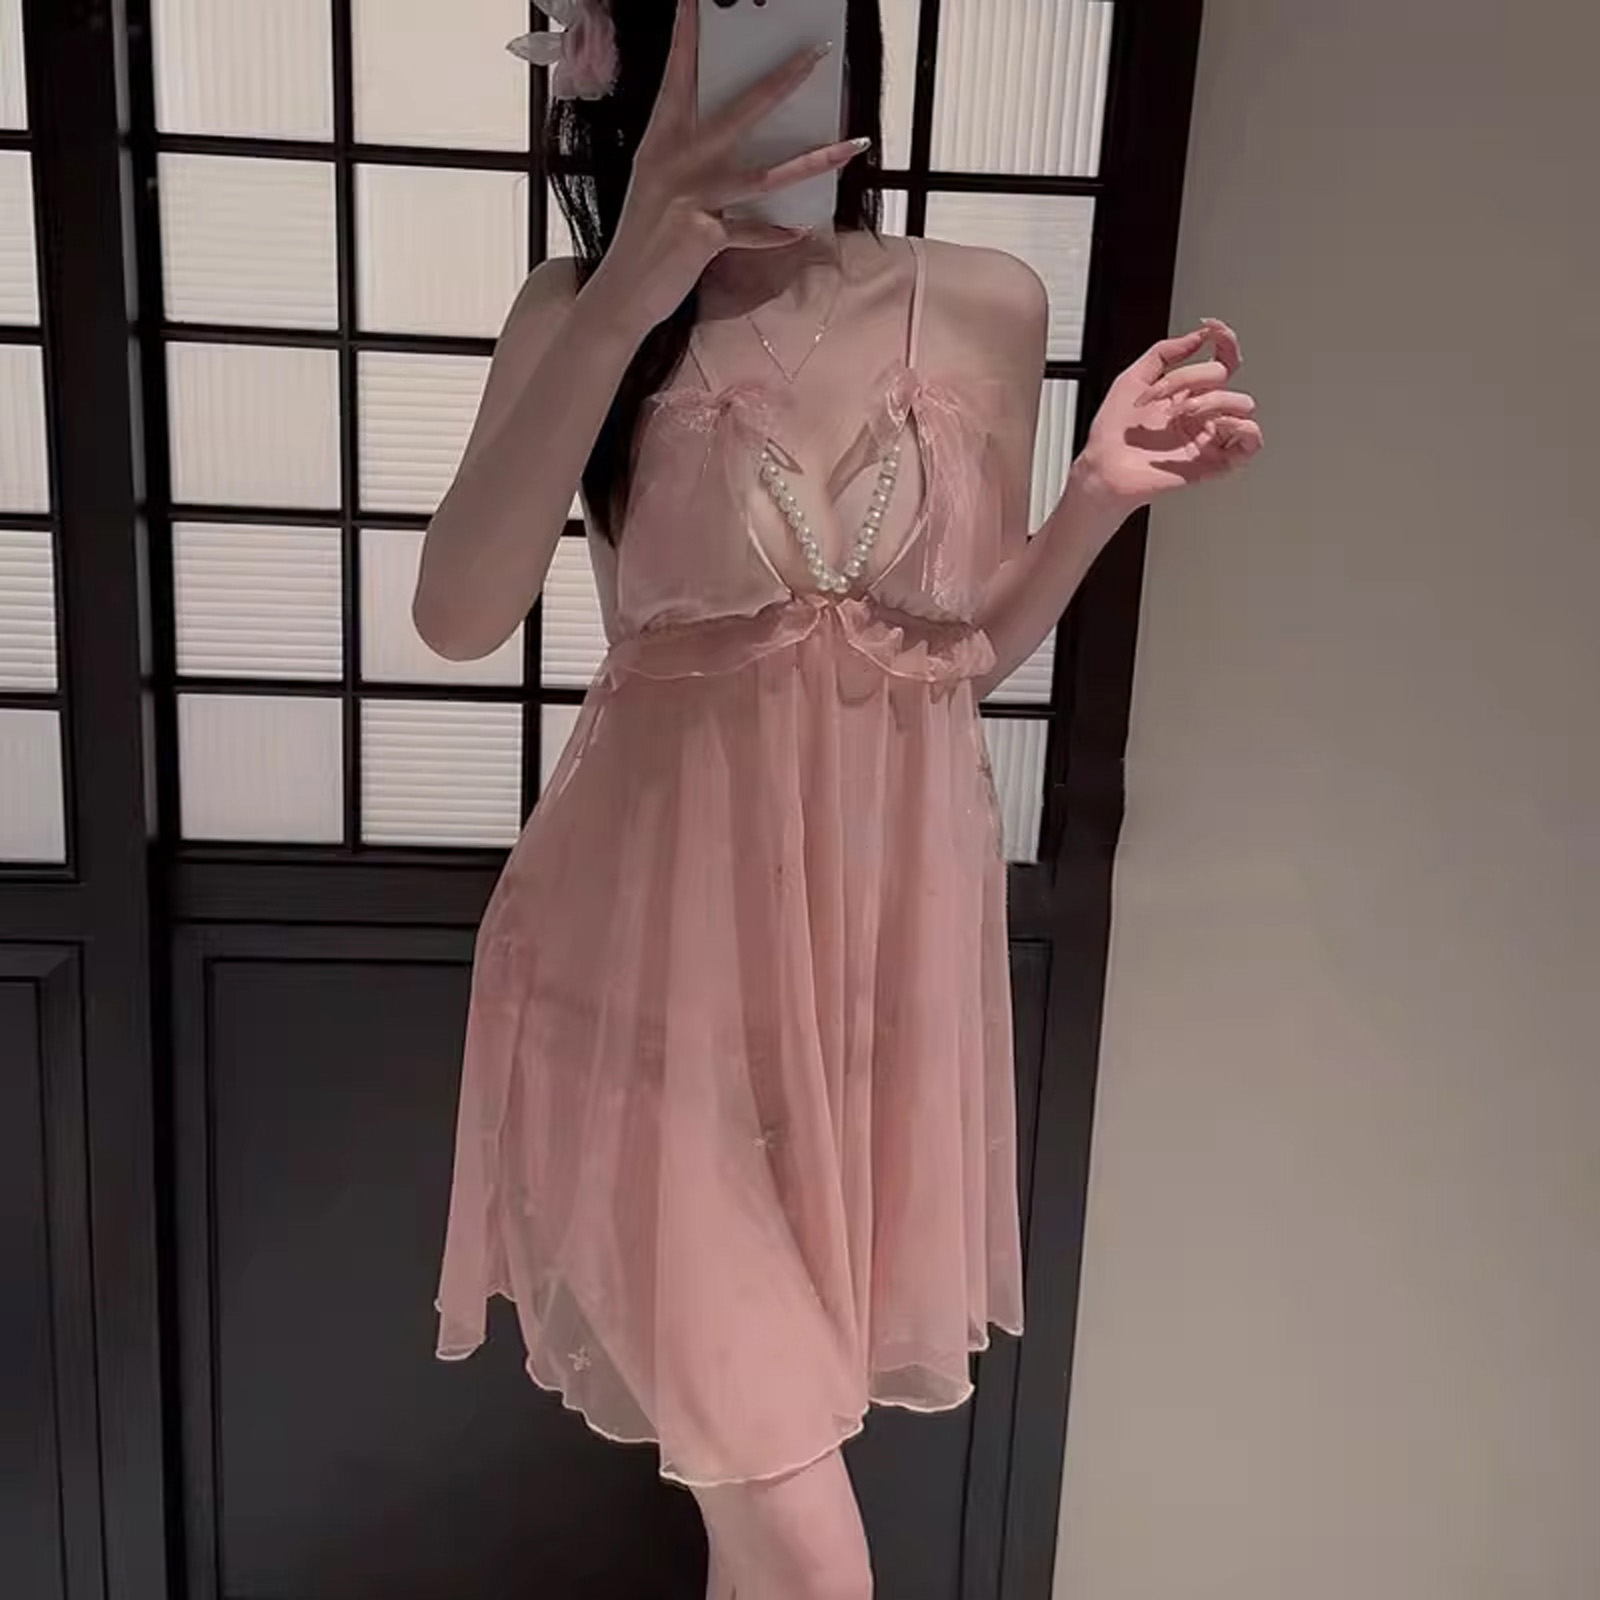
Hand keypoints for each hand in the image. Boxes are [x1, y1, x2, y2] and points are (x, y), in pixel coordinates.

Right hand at [595, 0, 871, 335]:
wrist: (622, 291)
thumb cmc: (645, 238)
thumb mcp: (659, 185)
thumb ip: (690, 159)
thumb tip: (734, 141)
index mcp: (661, 141)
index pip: (678, 76)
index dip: (687, 37)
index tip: (696, 1)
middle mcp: (676, 161)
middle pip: (740, 111)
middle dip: (782, 80)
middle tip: (816, 53)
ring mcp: (690, 198)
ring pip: (765, 174)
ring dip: (814, 160)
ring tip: (853, 145)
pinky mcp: (703, 236)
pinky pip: (752, 232)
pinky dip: (777, 234)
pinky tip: (802, 229)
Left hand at [1072, 319, 1262, 511]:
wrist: (1102, 469)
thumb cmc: (1112, 434)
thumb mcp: (1132, 378)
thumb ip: (1164, 352)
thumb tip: (1197, 336)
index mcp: (1185, 392)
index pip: (1221, 360)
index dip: (1224, 340)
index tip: (1211, 328)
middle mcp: (1201, 412)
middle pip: (1223, 376)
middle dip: (1191, 378)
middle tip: (1161, 396)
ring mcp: (1208, 436)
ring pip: (1242, 405)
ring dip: (1213, 401)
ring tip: (1181, 414)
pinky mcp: (1213, 462)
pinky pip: (1251, 443)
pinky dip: (1243, 428)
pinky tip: (1217, 424)